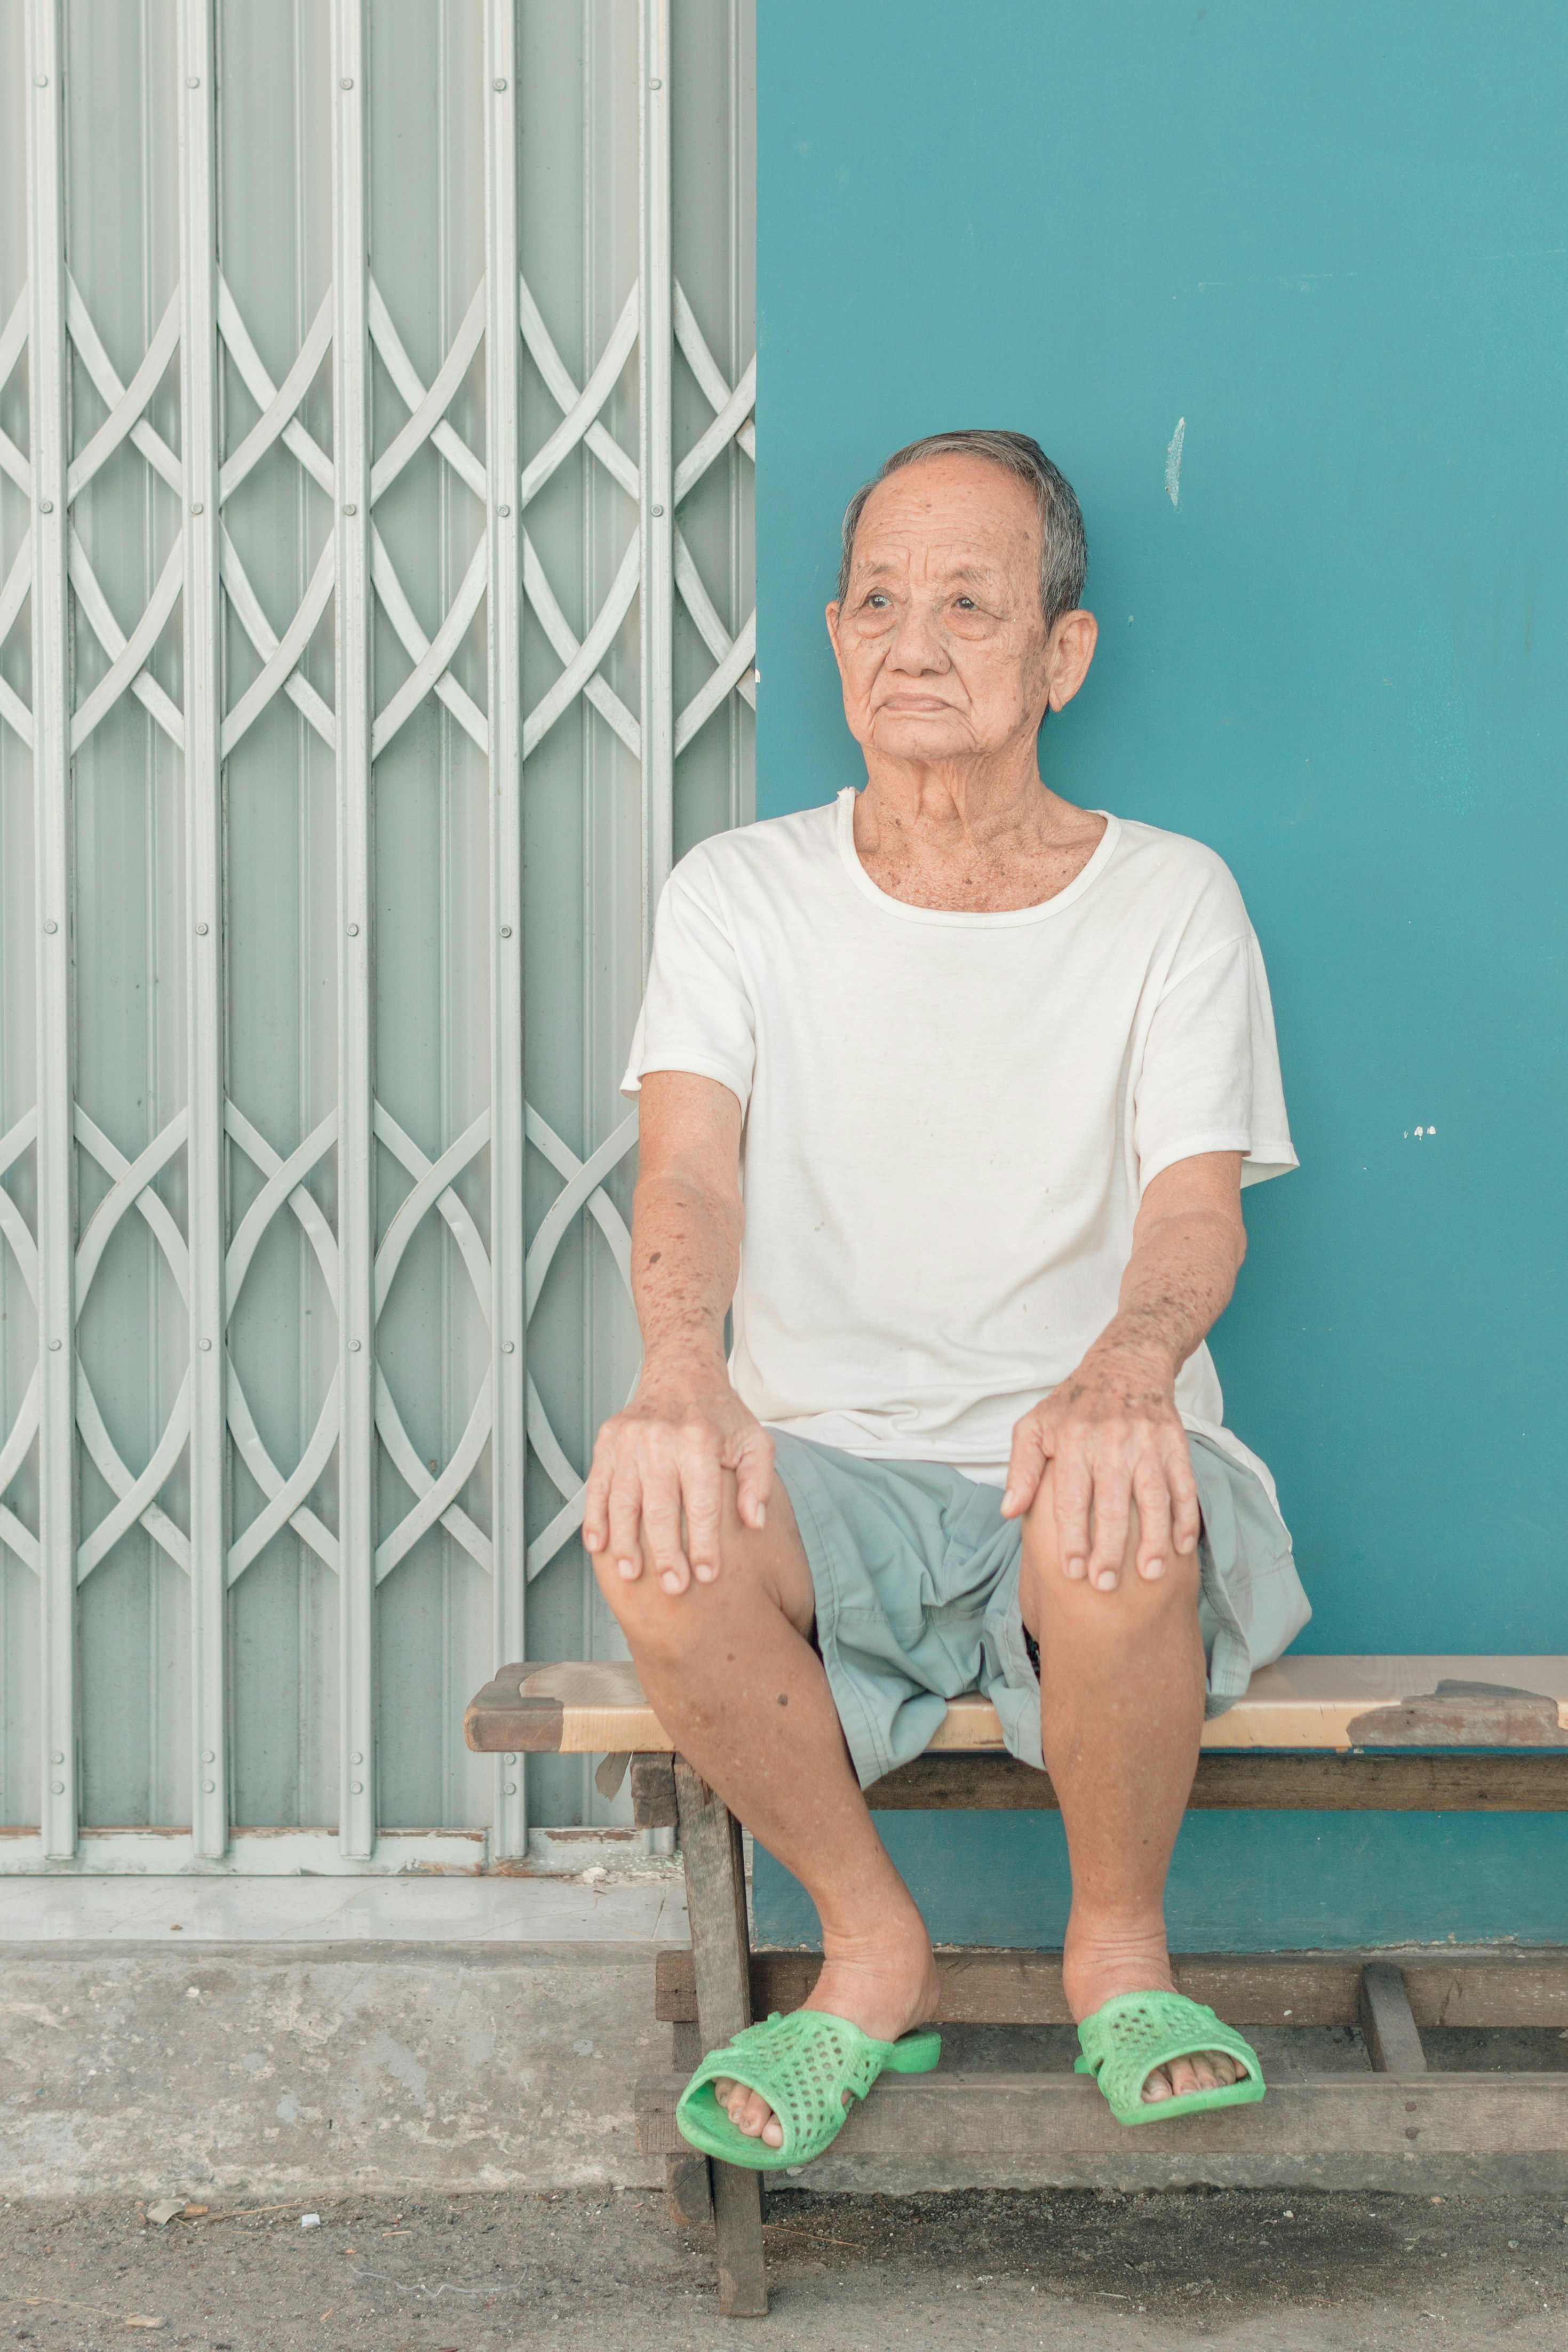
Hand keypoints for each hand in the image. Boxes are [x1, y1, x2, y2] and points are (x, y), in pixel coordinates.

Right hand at [581, 1358, 772, 1595]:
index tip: (707, 1575)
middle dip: (666, 1553)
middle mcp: (661, 1439)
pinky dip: (595, 1518)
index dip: (705, 1544)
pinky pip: (597, 1486)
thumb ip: (758, 1481)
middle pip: (660, 1508)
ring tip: (632, 1574)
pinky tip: (599, 1545)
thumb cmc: (721, 1416)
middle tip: (672, 1587)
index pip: (702, 1504)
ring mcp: (629, 1440)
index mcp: (700, 1440)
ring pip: (624, 1501)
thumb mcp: (755, 1441)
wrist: (681, 1373)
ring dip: (626, 1542)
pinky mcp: (607, 1442)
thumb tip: (754, 1521)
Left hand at [1000, 1347, 1198, 1590]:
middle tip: (1105, 1586)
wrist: (1126, 1364)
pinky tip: (1181, 1547)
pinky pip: (1183, 1485)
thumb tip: (1009, 1511)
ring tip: (1148, 1575)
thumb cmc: (1073, 1404)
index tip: (1072, 1571)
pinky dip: (1186, 1518)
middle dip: (1109, 1550)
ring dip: (1153, 1540)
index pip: (1071, 1498)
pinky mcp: (1175, 1444)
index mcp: (1073, 1440)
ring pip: (1153, 1499)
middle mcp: (1111, 1442)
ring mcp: (1147, 1444)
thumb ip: (1021, 1468)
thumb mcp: (1034, 1425)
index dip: (1072, 1537)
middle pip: (1112, 1505)